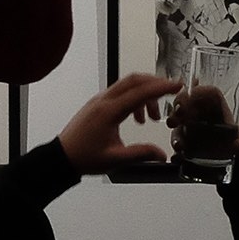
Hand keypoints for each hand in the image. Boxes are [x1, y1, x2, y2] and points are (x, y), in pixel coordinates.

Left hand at [58, 74, 183, 174]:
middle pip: (134, 80)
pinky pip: (119, 93)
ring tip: (152, 118)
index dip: (161, 88)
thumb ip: (141, 154)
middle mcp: (104, 100)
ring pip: (127, 85)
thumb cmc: (84, 157)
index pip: (140, 92)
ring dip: (144, 95)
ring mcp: (99, 100)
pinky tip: (137, 118)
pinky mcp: (97, 104)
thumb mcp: (116, 159)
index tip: (177, 85)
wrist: (62, 157)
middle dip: (155, 83)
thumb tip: (161, 154)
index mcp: (109, 111)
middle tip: (171, 92)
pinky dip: (133, 99)